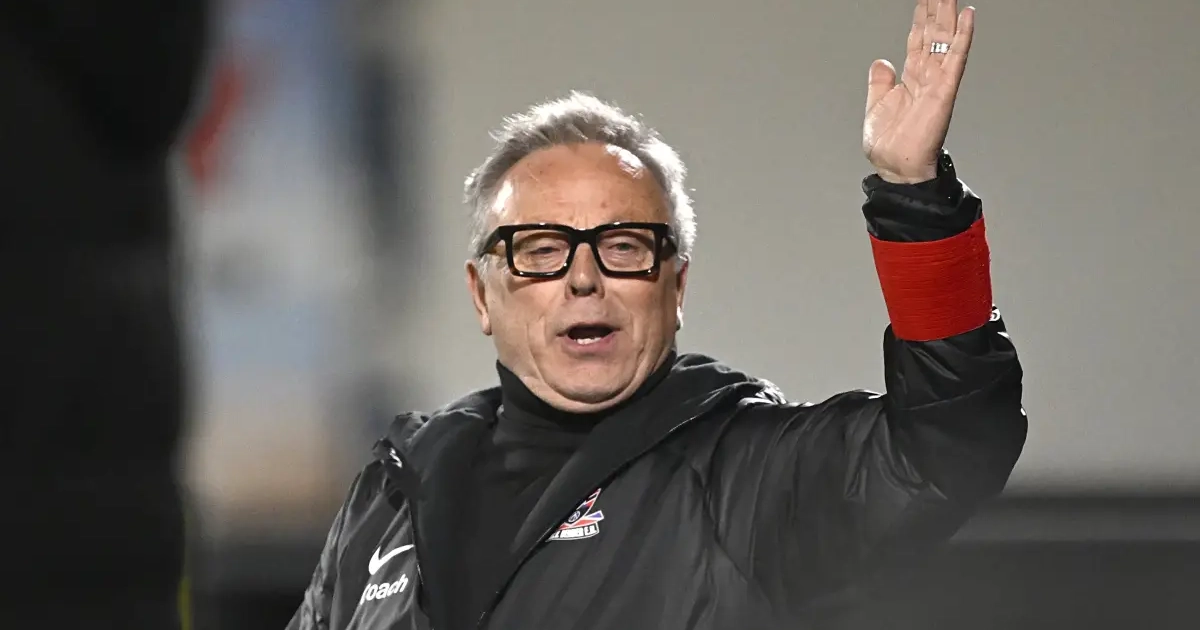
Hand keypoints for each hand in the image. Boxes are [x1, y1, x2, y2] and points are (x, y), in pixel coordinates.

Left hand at [863, 0, 974, 183]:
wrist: (896, 169)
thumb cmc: (890, 145)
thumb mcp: (877, 105)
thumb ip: (880, 82)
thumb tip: (881, 61)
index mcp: (911, 79)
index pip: (918, 39)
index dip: (920, 17)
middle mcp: (927, 76)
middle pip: (933, 33)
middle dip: (937, 8)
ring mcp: (937, 82)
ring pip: (945, 39)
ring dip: (949, 14)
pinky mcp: (944, 91)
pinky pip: (956, 59)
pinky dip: (963, 38)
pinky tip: (968, 16)